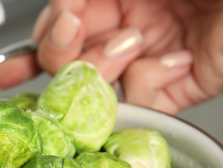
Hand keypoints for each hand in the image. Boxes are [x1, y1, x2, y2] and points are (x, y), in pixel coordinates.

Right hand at [0, 0, 222, 113]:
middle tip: (70, 44)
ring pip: (98, 87)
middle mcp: (130, 28)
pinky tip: (174, 59)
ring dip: (105, 68)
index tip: (49, 30)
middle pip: (69, 61)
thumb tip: (57, 8)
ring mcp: (152, 59)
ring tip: (135, 42)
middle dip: (62, 57)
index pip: (61, 25)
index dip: (44, 35)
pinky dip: (152, 85)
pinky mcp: (178, 89)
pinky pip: (145, 104)